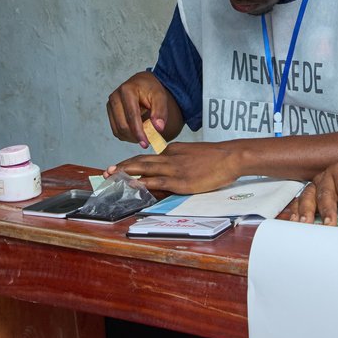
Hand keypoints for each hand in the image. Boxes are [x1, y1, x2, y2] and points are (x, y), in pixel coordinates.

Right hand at [106, 71, 171, 145]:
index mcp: (127, 90)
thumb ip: (161, 111)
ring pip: (118, 130)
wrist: (142, 83)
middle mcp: (115, 97)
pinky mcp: (110, 112)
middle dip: (135, 136)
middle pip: (122, 125)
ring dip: (131, 137)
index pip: (131, 116)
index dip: (138, 132)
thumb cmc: (151, 89)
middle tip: (148, 141)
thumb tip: (158, 128)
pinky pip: (116, 130)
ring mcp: (110, 105)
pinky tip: (137, 132)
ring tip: (144, 135)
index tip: (146, 143)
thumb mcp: (160, 96)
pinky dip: (127, 135)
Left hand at [107, 141, 240, 193]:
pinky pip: (156, 182)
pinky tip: (133, 186)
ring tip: (112, 177)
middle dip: (123, 166)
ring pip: (144, 169)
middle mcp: (169, 157)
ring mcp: (173, 169)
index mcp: (173, 150)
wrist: (230, 156)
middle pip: (140, 161)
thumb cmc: (216, 157)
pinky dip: (142, 184)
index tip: (121, 168)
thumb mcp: (193, 153)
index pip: (148, 158)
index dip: (133, 164)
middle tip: (107, 171)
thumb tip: (170, 168)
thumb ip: (179, 159)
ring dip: (126, 174)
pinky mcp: (179, 181)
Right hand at [287, 154, 337, 224]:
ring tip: (306, 223)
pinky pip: (299, 200)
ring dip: (306, 210)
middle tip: (329, 224)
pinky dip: (295, 210)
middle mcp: (327, 176)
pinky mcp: (309, 192)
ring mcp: (316, 184)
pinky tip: (293, 220)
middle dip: (327, 209)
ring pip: (308, 195)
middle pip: (325, 192)